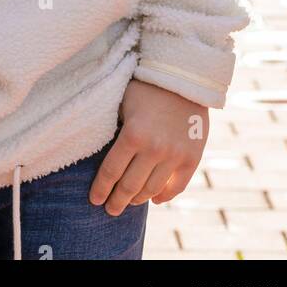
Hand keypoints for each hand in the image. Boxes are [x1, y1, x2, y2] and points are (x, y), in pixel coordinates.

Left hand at [88, 78, 208, 215]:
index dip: (101, 189)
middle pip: (130, 186)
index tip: (94, 200)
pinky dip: (164, 196)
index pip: (111, 172)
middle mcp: (154, 149)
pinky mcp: (192, 158)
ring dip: (138, 200)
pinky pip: (176, 186)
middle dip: (117, 201)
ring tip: (129, 202)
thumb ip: (115, 130)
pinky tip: (155, 199)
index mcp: (132, 134)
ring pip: (152, 190)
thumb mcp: (122, 103)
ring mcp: (175, 155)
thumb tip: (102, 154)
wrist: (183, 77)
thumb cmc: (145, 86)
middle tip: (109, 210)